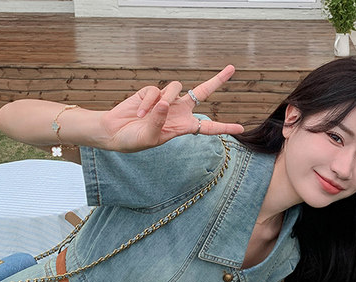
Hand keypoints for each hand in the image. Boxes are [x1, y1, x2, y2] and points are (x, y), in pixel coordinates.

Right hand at [99, 65, 243, 151]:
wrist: (115, 131)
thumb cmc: (134, 140)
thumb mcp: (149, 138)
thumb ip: (159, 122)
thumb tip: (166, 103)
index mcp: (183, 127)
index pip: (207, 127)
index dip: (224, 127)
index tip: (240, 128)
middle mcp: (178, 111)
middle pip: (202, 92)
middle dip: (217, 81)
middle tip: (232, 68)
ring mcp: (166, 100)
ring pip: (175, 88)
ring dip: (163, 101)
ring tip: (146, 116)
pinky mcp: (152, 92)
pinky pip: (156, 91)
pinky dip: (148, 103)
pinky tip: (139, 113)